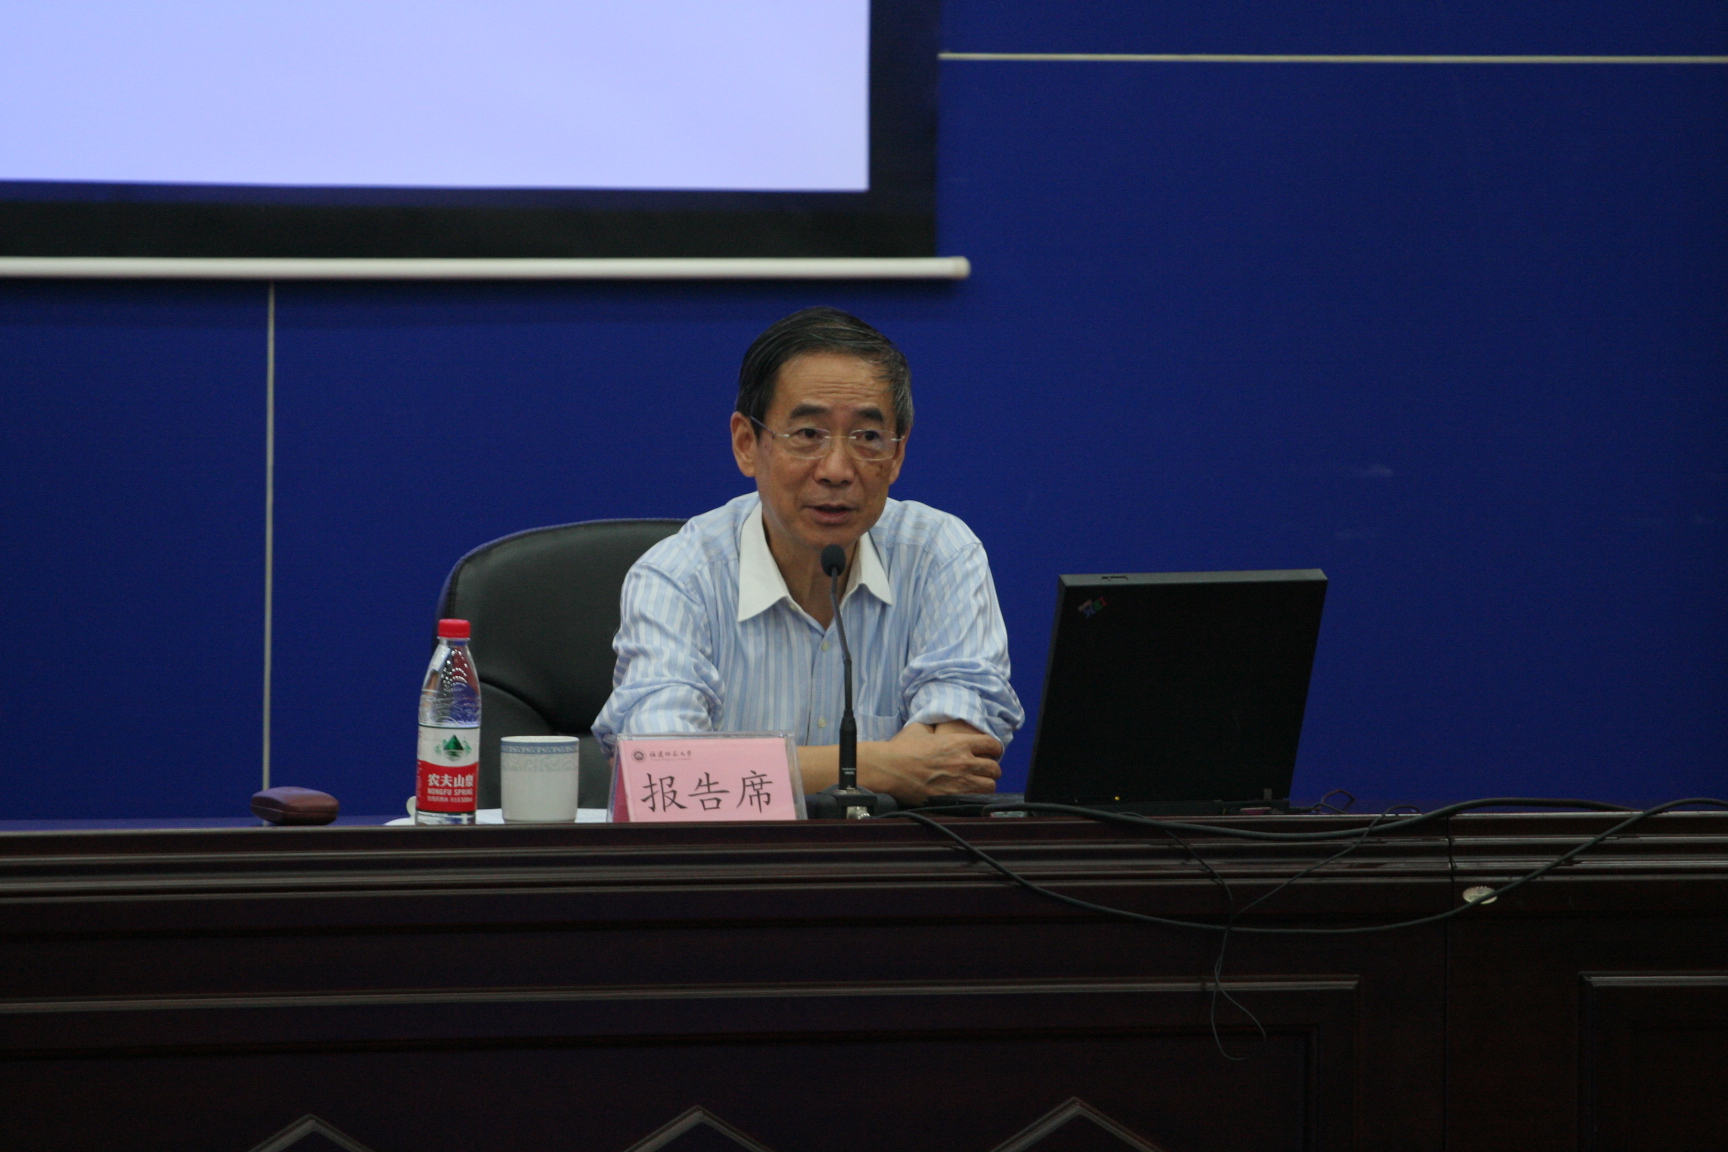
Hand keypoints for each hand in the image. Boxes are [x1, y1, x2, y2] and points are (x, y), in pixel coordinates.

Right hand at [862, 722, 1002, 804]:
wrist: (889, 769)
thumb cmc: (902, 748)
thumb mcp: (919, 728)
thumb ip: (934, 728)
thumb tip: (935, 727)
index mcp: (960, 742)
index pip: (992, 745)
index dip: (994, 749)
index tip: (991, 752)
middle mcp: (964, 762)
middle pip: (994, 768)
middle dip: (991, 769)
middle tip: (984, 770)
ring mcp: (960, 782)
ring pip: (989, 786)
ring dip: (985, 785)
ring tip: (978, 784)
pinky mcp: (952, 798)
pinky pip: (976, 800)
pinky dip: (976, 797)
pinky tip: (968, 794)